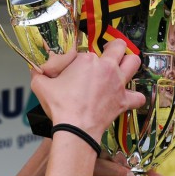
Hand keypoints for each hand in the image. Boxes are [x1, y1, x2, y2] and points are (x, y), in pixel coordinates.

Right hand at [30, 39, 144, 141]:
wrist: (75, 128)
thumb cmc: (61, 107)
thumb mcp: (41, 85)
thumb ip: (38, 73)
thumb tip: (36, 69)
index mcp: (87, 60)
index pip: (85, 52)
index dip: (78, 59)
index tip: (73, 68)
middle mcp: (106, 68)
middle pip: (118, 46)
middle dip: (114, 47)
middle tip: (108, 52)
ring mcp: (117, 83)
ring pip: (134, 63)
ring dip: (130, 62)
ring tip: (123, 66)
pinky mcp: (123, 100)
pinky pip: (138, 96)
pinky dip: (136, 97)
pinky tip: (129, 97)